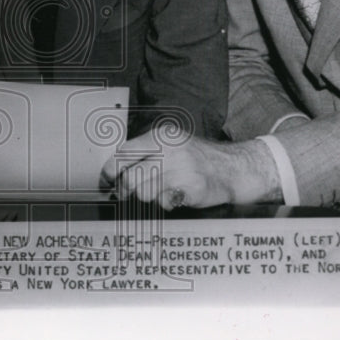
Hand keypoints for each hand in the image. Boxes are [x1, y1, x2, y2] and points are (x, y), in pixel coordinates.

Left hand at [101, 131, 281, 209]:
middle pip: (130, 177)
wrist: (232, 168)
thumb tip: (112, 171)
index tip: (107, 179)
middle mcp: (169, 150)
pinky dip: (165, 203)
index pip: (123, 153)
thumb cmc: (196, 158)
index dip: (110, 170)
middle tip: (127, 194)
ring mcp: (181, 170)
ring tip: (160, 191)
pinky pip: (163, 203)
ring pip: (144, 193)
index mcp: (161, 136)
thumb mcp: (170, 144)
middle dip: (126, 189)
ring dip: (147, 197)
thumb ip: (144, 153)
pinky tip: (175, 195)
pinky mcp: (190, 189)